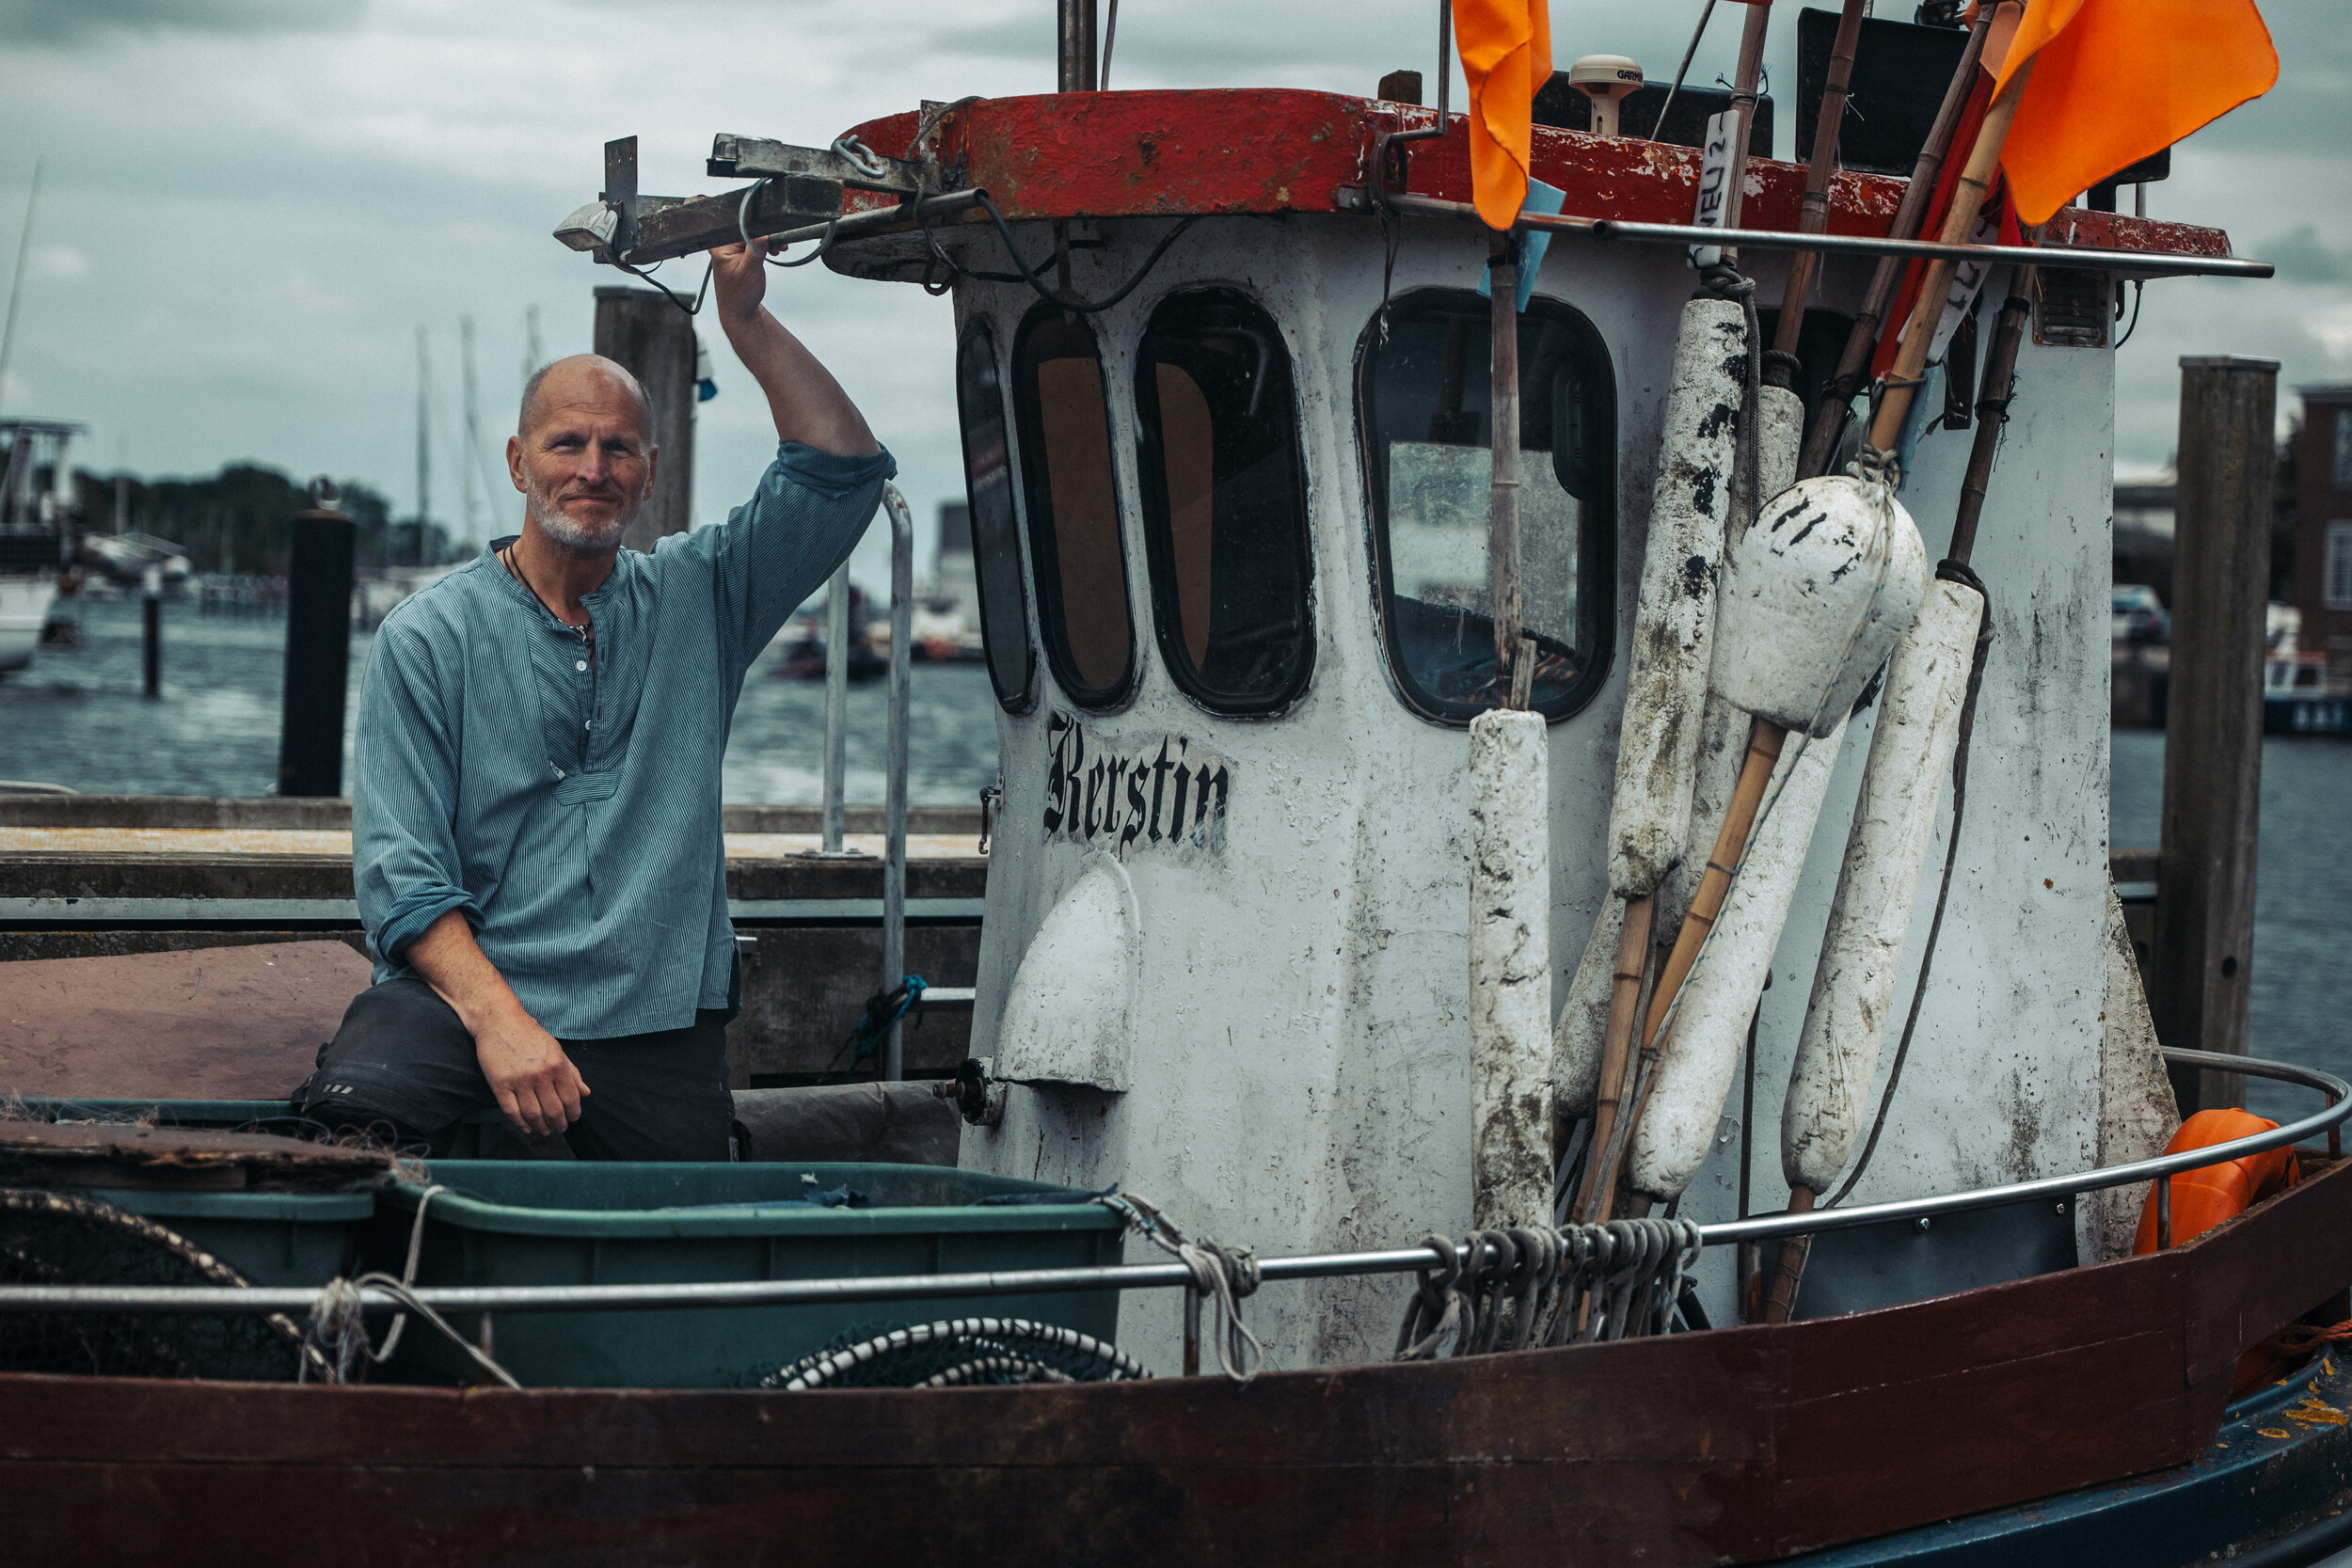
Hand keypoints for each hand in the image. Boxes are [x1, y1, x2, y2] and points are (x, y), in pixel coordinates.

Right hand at [473, 1007, 589, 1136]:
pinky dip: (520, 1124)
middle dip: (558, 1124)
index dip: (573, 1113)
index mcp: (557, 1065)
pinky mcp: (500, 1085)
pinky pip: (511, 1111)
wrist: (499, 1021)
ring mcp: (519, 1081)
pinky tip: (526, 1128)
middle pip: (553, 1111)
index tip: (572, 1118)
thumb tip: (586, 1093)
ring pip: (533, 1115)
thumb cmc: (529, 1034)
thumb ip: (572, 1072)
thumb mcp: (556, 1049)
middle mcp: (540, 1075)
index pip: (571, 1098)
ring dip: (541, 1127)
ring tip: (544, 1130)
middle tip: (559, 1128)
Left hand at [709, 238, 772, 330]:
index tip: (773, 235)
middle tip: (779, 245)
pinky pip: (753, 243)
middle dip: (765, 236)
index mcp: (721, 248)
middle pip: (747, 231)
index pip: (741, 230)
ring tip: (778, 249)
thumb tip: (763, 233)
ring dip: (767, 241)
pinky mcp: (739, 254)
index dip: (759, 231)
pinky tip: (772, 250)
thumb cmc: (740, 296)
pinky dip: (765, 246)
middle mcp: (724, 247)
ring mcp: (731, 250)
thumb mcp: (750, 271)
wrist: (740, 311)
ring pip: (752, 236)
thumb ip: (755, 250)